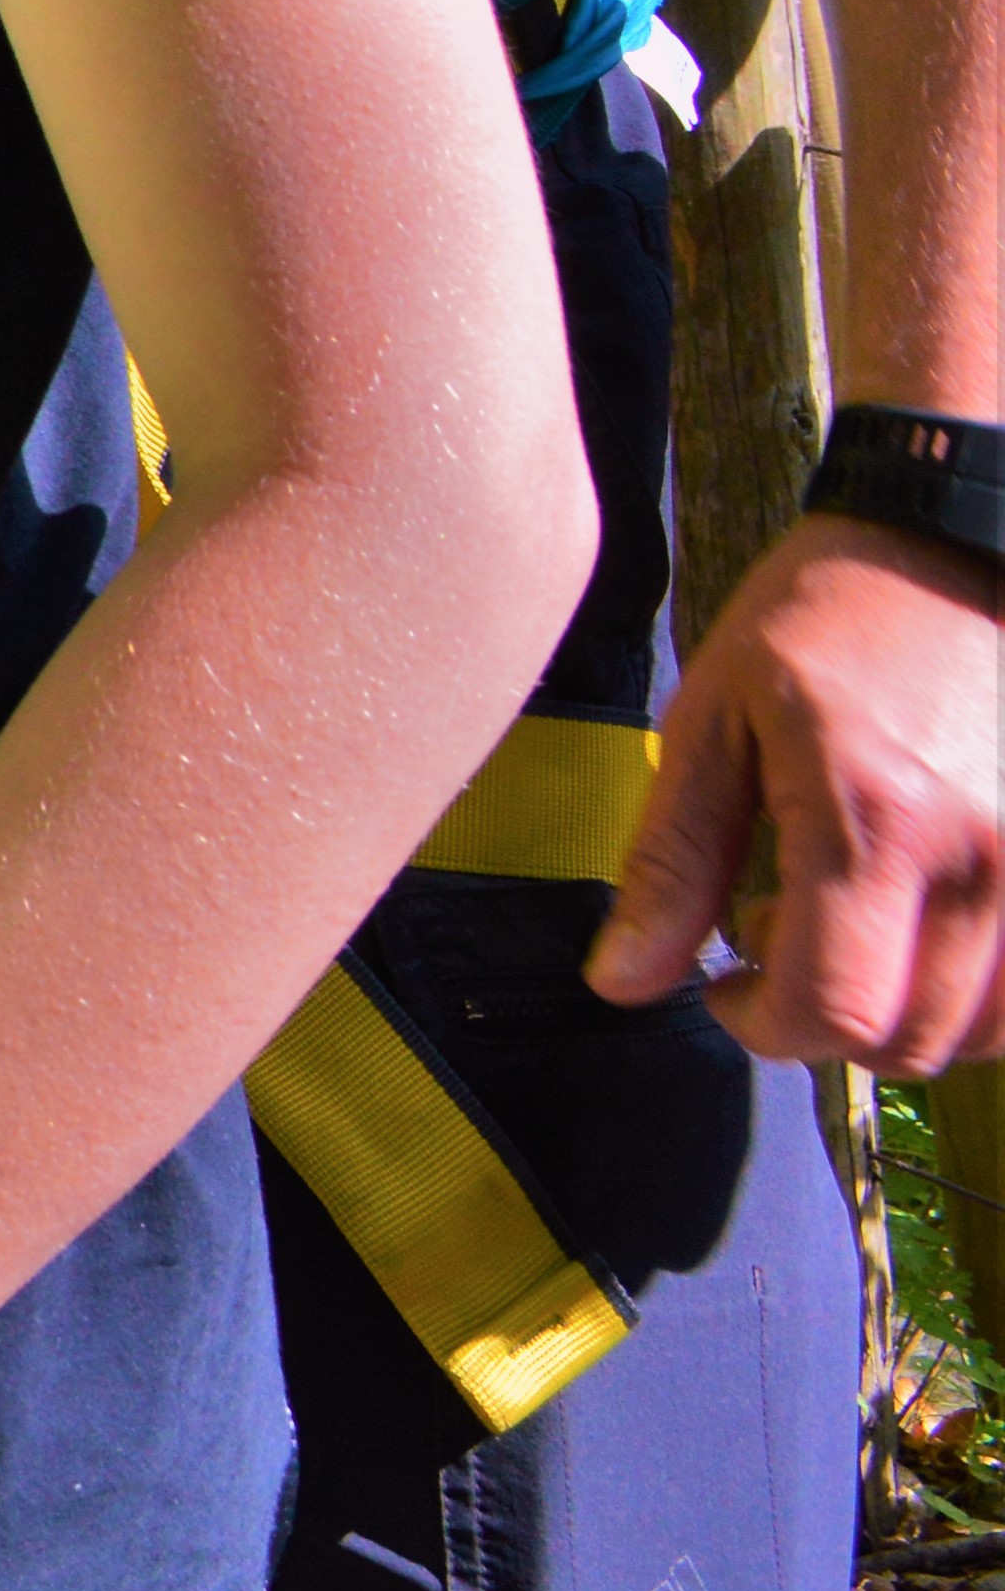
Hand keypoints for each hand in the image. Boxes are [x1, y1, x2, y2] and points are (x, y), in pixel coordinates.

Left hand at [595, 510, 1004, 1068]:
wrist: (951, 550)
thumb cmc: (823, 619)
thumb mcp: (714, 721)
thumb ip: (671, 861)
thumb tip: (621, 979)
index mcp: (878, 822)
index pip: (834, 1009)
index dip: (762, 1027)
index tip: (722, 986)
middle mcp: (983, 863)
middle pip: (910, 1040)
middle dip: (824, 1023)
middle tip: (773, 938)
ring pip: (982, 1035)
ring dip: (901, 1013)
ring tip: (845, 921)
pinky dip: (971, 992)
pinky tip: (916, 921)